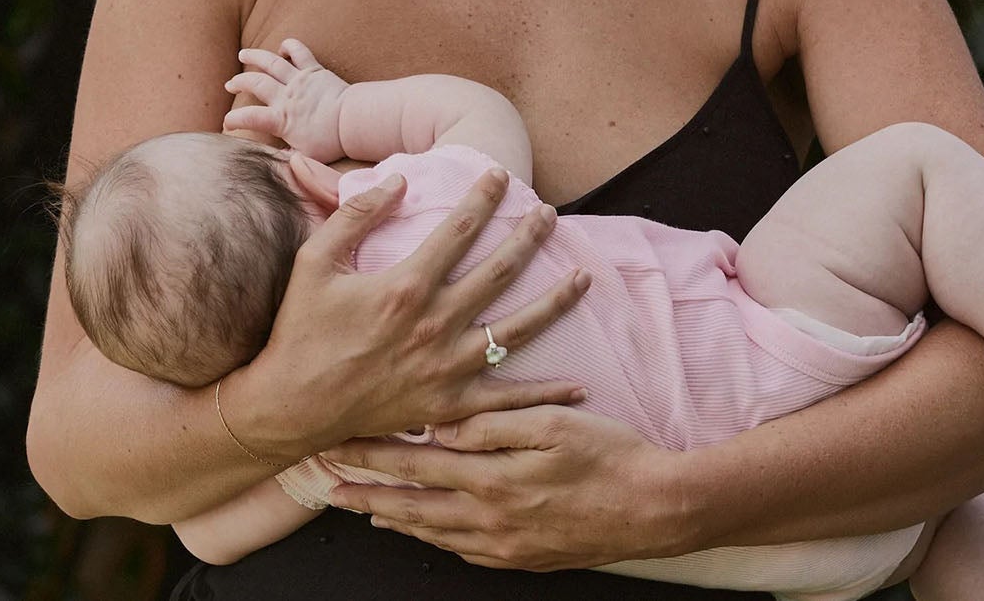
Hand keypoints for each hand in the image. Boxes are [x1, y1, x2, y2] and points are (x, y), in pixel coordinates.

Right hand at [223, 38, 348, 159]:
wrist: (354, 121)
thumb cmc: (330, 142)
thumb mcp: (304, 157)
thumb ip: (286, 158)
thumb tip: (272, 164)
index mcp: (281, 119)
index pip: (249, 118)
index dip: (234, 119)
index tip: (226, 123)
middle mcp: (286, 97)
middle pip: (255, 83)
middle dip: (238, 82)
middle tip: (229, 84)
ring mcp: (299, 81)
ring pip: (271, 63)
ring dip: (254, 57)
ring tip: (242, 53)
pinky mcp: (314, 70)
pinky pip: (299, 52)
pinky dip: (289, 46)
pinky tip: (282, 48)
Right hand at [241, 161, 593, 458]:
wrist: (292, 406)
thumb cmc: (300, 331)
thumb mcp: (314, 261)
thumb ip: (356, 215)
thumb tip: (398, 181)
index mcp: (407, 286)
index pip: (459, 229)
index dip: (484, 198)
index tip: (501, 175)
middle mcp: (436, 323)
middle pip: (501, 271)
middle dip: (530, 237)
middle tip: (550, 214)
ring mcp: (448, 367)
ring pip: (519, 329)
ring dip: (556, 300)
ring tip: (584, 276)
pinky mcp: (451, 404)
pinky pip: (509, 399)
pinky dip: (547, 394)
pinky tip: (579, 384)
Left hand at [321, 407, 688, 569]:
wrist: (655, 508)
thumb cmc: (609, 455)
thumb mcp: (552, 424)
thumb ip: (493, 425)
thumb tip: (442, 429)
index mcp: (491, 480)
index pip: (414, 465)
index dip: (370, 456)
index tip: (334, 447)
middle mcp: (489, 519)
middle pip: (411, 507)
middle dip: (365, 495)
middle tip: (327, 488)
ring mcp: (505, 545)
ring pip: (433, 533)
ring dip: (395, 519)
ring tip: (366, 509)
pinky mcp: (523, 559)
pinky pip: (464, 551)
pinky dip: (435, 539)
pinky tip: (426, 531)